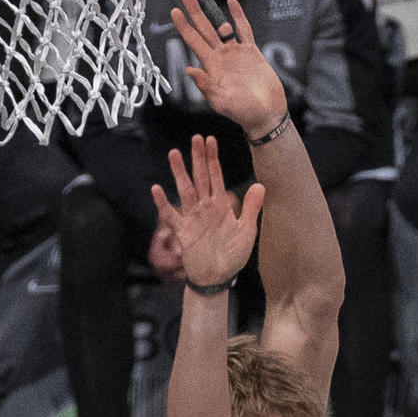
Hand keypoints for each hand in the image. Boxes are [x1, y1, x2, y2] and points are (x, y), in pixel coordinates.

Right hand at [150, 135, 265, 289]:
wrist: (218, 278)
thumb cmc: (233, 256)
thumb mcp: (247, 232)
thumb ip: (251, 208)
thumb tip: (260, 185)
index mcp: (221, 206)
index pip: (216, 177)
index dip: (213, 159)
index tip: (211, 140)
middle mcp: (205, 208)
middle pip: (200, 178)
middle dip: (198, 158)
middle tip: (195, 138)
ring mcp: (192, 218)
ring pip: (185, 190)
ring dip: (180, 173)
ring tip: (174, 153)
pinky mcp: (182, 232)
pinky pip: (171, 215)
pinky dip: (163, 203)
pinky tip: (157, 189)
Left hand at [169, 0, 287, 133]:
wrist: (266, 114)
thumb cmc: (243, 113)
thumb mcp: (221, 102)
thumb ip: (206, 87)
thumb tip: (189, 71)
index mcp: (211, 67)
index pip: (193, 42)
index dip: (184, 26)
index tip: (174, 11)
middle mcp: (220, 57)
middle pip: (204, 29)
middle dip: (194, 12)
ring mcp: (235, 53)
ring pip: (221, 26)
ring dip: (212, 11)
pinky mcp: (252, 52)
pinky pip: (244, 30)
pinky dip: (238, 16)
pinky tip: (231, 2)